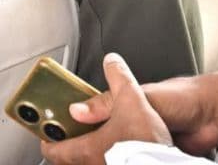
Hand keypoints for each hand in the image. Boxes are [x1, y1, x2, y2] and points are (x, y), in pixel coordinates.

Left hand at [41, 54, 171, 164]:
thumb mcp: (132, 100)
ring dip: (86, 154)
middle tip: (69, 134)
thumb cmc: (147, 142)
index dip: (48, 140)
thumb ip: (118, 78)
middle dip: (67, 147)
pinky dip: (104, 159)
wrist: (170, 163)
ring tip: (94, 140)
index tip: (47, 132)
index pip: (53, 151)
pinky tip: (117, 152)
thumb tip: (111, 63)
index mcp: (87, 150)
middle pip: (67, 162)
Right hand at [61, 69, 217, 158]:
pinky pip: (129, 163)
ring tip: (89, 163)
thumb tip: (77, 110)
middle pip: (97, 138)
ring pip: (113, 154)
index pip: (89, 114)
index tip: (54, 136)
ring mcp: (140, 143)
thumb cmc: (183, 97)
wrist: (215, 116)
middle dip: (84, 148)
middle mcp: (129, 124)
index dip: (72, 123)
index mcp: (122, 104)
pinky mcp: (152, 158)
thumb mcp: (140, 97)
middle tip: (68, 157)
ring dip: (104, 159)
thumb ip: (108, 103)